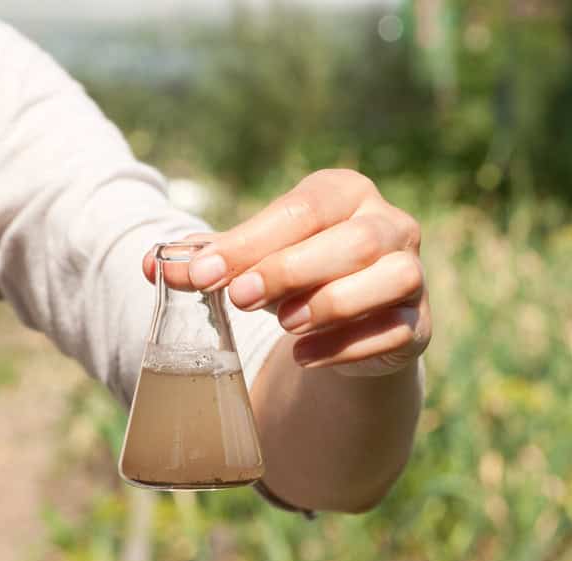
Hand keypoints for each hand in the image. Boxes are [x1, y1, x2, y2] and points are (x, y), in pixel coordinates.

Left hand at [143, 169, 430, 376]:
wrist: (349, 323)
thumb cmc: (297, 276)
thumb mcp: (255, 260)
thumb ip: (209, 259)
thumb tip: (151, 263)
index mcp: (346, 193)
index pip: (303, 210)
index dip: (251, 242)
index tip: (202, 274)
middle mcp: (391, 224)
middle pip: (353, 240)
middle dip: (291, 269)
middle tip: (240, 298)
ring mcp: (412, 273)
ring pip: (390, 277)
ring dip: (332, 303)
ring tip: (284, 325)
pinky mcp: (420, 323)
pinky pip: (396, 330)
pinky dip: (349, 347)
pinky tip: (306, 356)